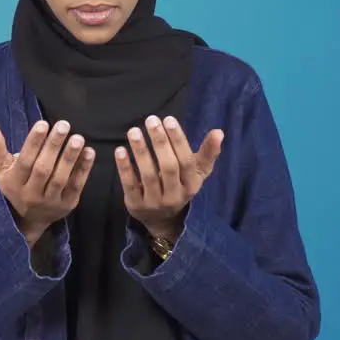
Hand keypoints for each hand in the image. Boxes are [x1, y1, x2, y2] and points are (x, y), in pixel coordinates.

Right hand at [0, 119, 94, 245]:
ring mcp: (50, 202)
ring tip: (77, 138)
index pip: (24, 162)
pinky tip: (89, 152)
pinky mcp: (67, 205)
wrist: (28, 221)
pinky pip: (76, 186)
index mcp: (13, 184)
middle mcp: (31, 195)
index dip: (33, 143)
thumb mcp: (0, 169)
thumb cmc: (14, 186)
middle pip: (43, 169)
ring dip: (70, 157)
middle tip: (63, 125)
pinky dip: (84, 169)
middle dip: (53, 146)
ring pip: (60, 178)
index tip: (43, 124)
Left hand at [116, 115, 223, 240]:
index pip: (187, 161)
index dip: (178, 140)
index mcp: (192, 184)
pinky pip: (130, 185)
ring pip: (149, 175)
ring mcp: (155, 202)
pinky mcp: (136, 205)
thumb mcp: (196, 173)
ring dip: (141, 151)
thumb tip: (219, 132)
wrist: (162, 220)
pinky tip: (120, 150)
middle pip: (169, 167)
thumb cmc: (179, 186)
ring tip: (134, 131)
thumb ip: (207, 153)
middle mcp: (175, 195)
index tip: (168, 119)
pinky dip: (125, 167)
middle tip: (151, 120)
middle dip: (160, 142)